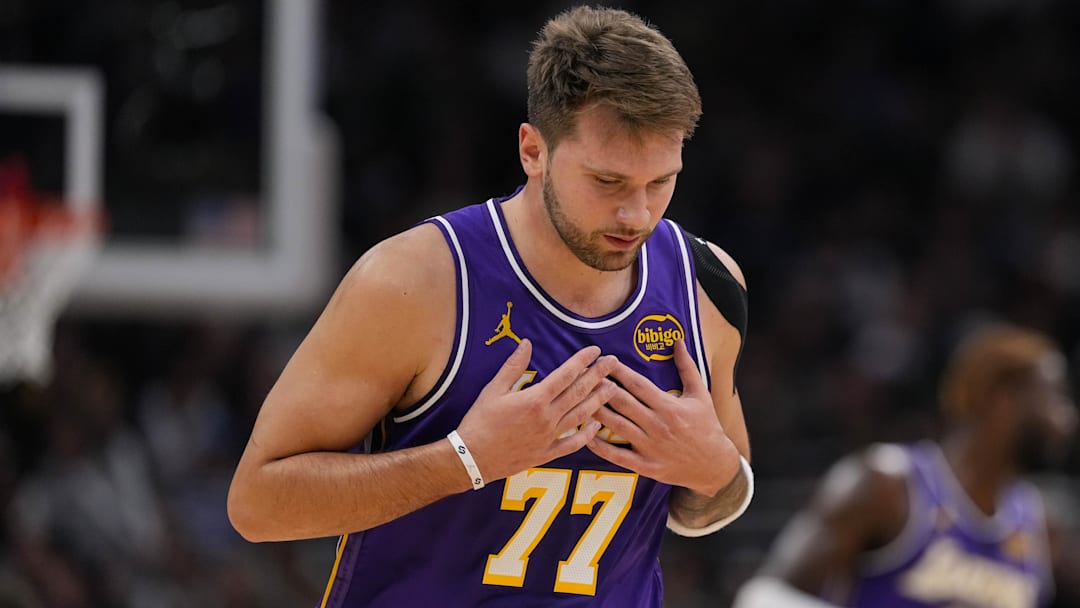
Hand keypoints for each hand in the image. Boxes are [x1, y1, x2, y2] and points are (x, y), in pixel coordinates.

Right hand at [457, 339, 617, 481]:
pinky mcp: (546, 454)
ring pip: (580, 416)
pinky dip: (586, 435)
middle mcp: (547, 417)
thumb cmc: (479, 422)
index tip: (595, 351)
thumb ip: (513, 366)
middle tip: (613, 362)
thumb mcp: (493, 389)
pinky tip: (596, 426)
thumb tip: (526, 343)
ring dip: (598, 400)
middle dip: (598, 375)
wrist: (471, 459)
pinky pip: (572, 444)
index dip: (582, 361)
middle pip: (579, 392)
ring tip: (613, 388)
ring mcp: (549, 437)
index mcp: (535, 399)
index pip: (566, 375)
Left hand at [587, 340, 740, 495]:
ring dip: (597, 412)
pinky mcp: (646, 466)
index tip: (604, 360)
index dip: (619, 372)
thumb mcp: (700, 394)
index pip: (638, 385)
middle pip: (623, 403)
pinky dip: (602, 447)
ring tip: (579, 401)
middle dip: (601, 388)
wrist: (715, 465)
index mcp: (669, 406)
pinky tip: (587, 436)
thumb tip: (677, 340)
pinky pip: (619, 457)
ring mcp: (650, 447)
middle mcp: (657, 425)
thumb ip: (687, 367)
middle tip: (583, 376)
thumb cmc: (707, 426)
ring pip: (617, 427)